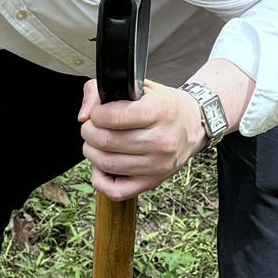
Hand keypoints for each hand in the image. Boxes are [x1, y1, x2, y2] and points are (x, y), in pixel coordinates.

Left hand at [78, 79, 205, 200]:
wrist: (194, 125)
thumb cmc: (164, 106)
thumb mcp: (140, 87)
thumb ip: (103, 91)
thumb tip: (84, 115)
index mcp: (159, 111)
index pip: (113, 116)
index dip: (96, 114)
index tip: (97, 113)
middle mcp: (161, 141)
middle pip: (106, 141)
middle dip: (89, 132)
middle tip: (91, 127)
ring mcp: (157, 165)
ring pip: (106, 164)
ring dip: (91, 152)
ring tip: (96, 143)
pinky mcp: (152, 182)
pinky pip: (116, 190)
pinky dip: (100, 179)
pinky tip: (102, 166)